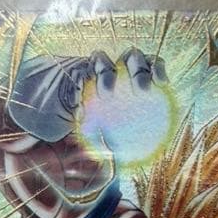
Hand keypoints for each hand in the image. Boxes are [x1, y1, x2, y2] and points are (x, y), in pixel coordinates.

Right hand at [8, 48, 166, 145]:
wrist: (54, 122)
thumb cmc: (89, 130)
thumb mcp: (110, 137)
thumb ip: (122, 143)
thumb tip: (139, 160)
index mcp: (127, 82)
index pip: (147, 66)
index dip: (157, 68)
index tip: (163, 83)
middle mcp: (111, 72)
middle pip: (130, 57)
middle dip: (139, 68)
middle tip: (141, 88)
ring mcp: (91, 71)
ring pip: (103, 59)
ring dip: (108, 72)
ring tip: (107, 92)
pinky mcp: (71, 75)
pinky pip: (80, 73)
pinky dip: (84, 82)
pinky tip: (85, 96)